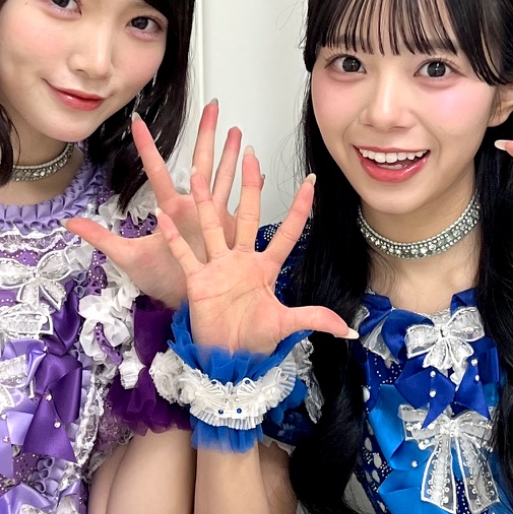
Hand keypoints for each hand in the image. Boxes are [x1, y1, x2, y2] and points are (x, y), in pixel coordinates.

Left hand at [65, 103, 244, 306]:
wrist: (186, 303)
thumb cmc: (161, 281)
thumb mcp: (127, 257)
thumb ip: (100, 237)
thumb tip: (68, 224)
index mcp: (170, 209)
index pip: (157, 170)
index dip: (147, 146)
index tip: (138, 121)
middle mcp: (193, 207)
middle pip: (201, 161)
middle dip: (206, 133)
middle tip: (210, 106)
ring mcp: (213, 215)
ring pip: (224, 176)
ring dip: (231, 153)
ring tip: (235, 130)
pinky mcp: (230, 229)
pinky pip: (242, 201)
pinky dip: (250, 185)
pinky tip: (255, 170)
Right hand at [157, 158, 354, 353]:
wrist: (227, 359)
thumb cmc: (256, 341)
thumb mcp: (286, 326)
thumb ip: (315, 320)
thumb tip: (349, 331)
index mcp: (265, 268)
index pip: (286, 232)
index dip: (299, 209)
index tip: (311, 183)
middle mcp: (241, 260)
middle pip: (247, 215)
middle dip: (249, 185)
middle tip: (249, 154)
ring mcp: (218, 267)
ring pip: (212, 227)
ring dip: (206, 202)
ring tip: (199, 173)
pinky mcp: (198, 280)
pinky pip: (185, 254)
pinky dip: (174, 238)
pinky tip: (164, 215)